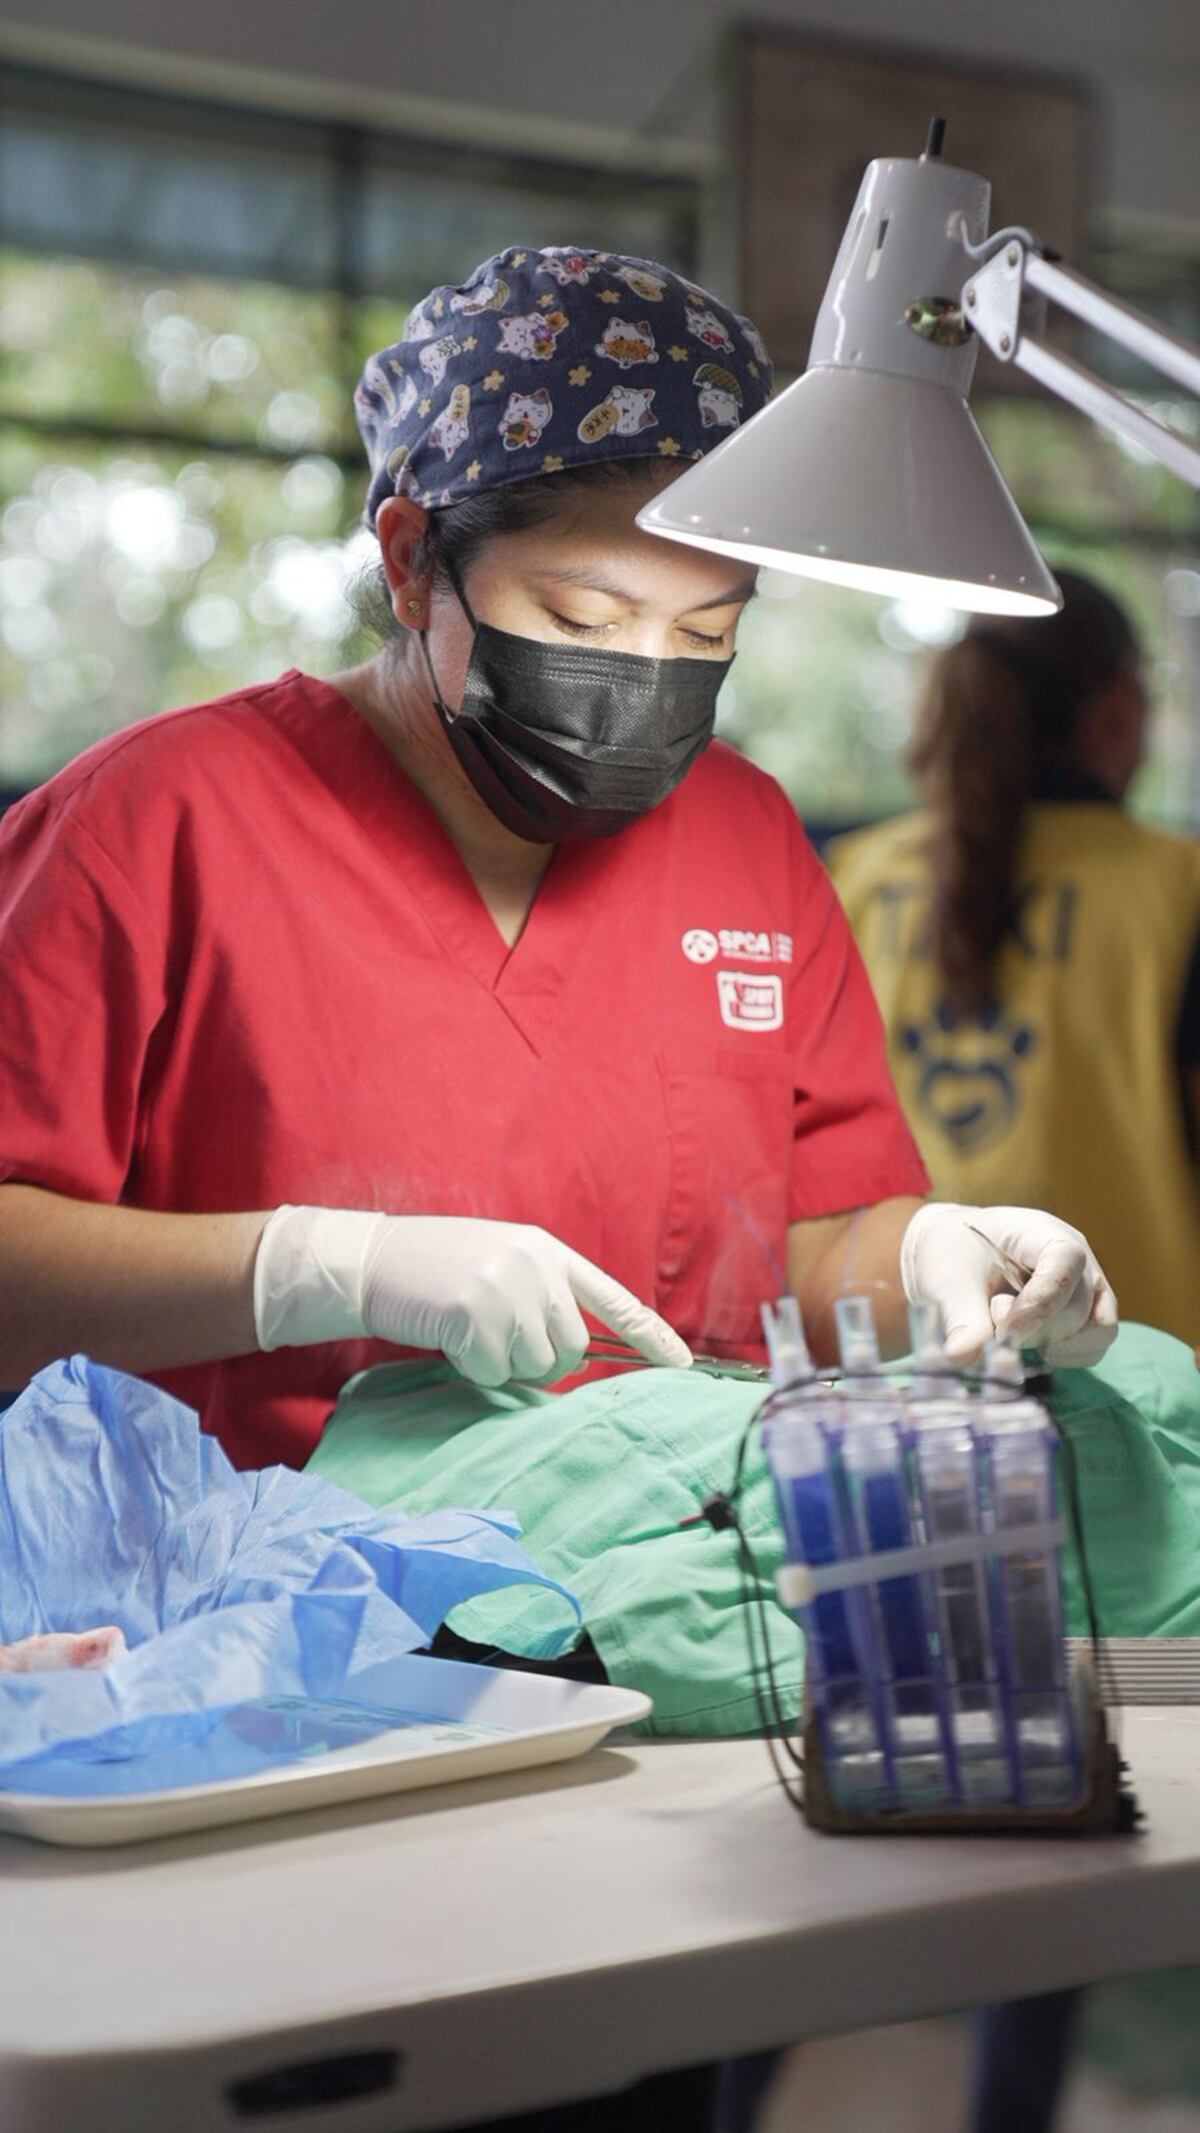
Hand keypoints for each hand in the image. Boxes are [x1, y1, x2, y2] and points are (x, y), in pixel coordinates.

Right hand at [254, 1207, 691, 1386]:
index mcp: (547, 1251)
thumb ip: (543, 1296)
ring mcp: (505, 1288)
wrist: (372, 1260)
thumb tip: (574, 1353)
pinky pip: (492, 1372)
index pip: (613, 1299)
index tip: (684, 1365)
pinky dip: (470, 1367)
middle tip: (494, 1336)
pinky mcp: (474, 1313)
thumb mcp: (501, 1265)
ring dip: (501, 1363)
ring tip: (467, 1328)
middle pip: (571, 1348)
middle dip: (539, 1359)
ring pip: (535, 1365)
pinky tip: (447, 1336)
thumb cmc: (437, 1271)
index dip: (651, 1335)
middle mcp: (534, 1265)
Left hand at [900, 1202, 1117, 1366]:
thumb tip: (963, 1357)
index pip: (1066, 1262)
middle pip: (1077, 1306)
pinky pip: (1096, 1344)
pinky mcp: (1090, 1314)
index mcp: (1043, 1233)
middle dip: (1033, 1329)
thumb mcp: (948, 1284)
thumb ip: (961, 1321)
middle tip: (992, 1323)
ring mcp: (1090, 1287)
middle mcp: (1078, 1258)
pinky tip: (1033, 1347)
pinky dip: (1066, 1355)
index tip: (1004, 1329)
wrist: (959, 1258)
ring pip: (1095, 1329)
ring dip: (1052, 1344)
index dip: (1040, 1302)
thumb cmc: (956, 1258)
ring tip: (1014, 1333)